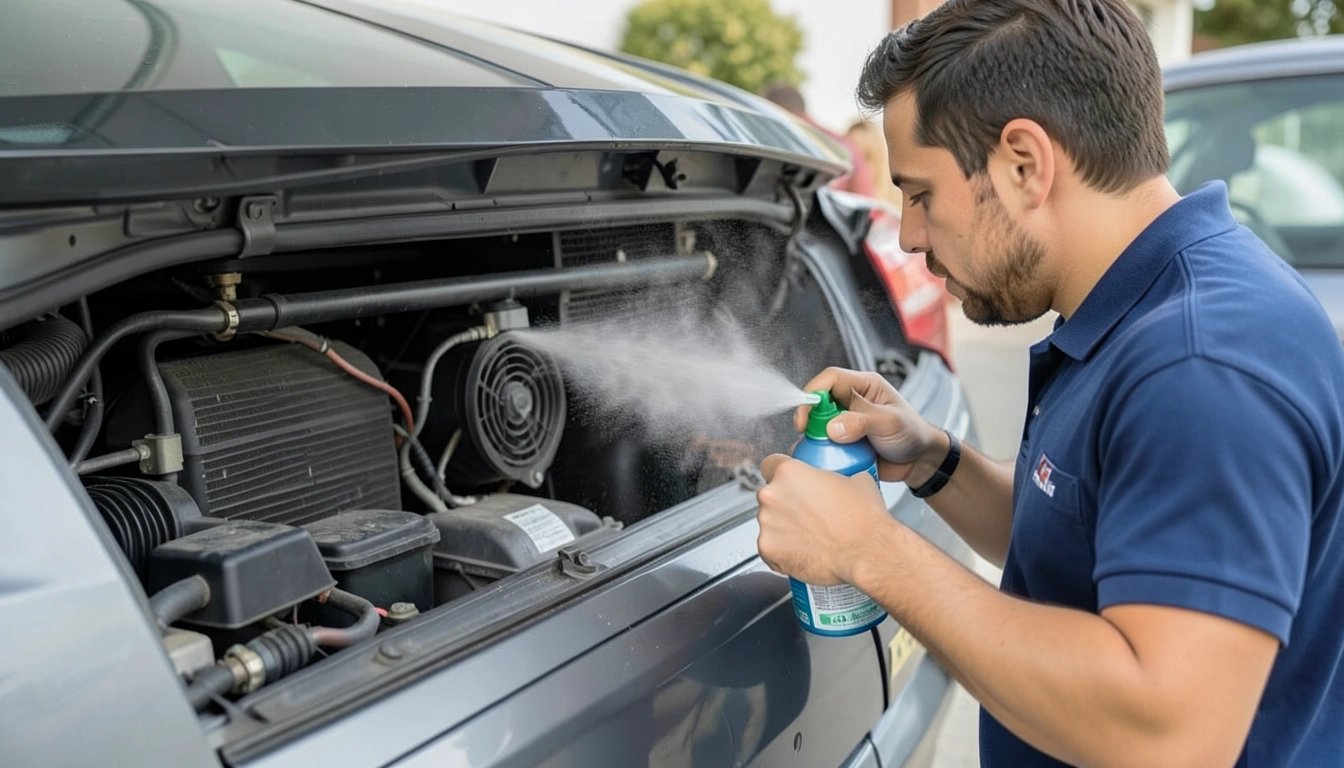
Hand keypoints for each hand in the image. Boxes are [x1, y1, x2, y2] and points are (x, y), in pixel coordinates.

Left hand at [755, 453, 889, 584]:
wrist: (866, 551)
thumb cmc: (862, 518)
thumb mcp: (855, 479)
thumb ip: (832, 475)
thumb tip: (835, 481)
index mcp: (789, 472)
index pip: (770, 465)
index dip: (781, 476)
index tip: (790, 486)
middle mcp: (772, 495)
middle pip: (770, 497)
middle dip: (785, 505)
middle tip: (808, 516)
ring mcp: (767, 524)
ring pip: (769, 524)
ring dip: (784, 529)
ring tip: (810, 537)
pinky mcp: (767, 549)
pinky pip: (770, 549)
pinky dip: (783, 553)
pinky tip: (804, 553)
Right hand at [794, 368, 946, 485]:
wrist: (920, 462)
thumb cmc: (913, 434)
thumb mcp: (890, 423)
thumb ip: (862, 422)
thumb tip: (832, 427)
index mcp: (865, 386)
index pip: (831, 379)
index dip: (814, 393)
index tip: (807, 415)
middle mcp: (852, 401)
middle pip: (819, 401)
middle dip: (812, 417)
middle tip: (811, 435)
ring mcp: (846, 422)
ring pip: (819, 423)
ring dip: (816, 436)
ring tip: (820, 448)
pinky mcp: (844, 441)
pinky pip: (824, 442)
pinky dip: (821, 450)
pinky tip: (824, 458)